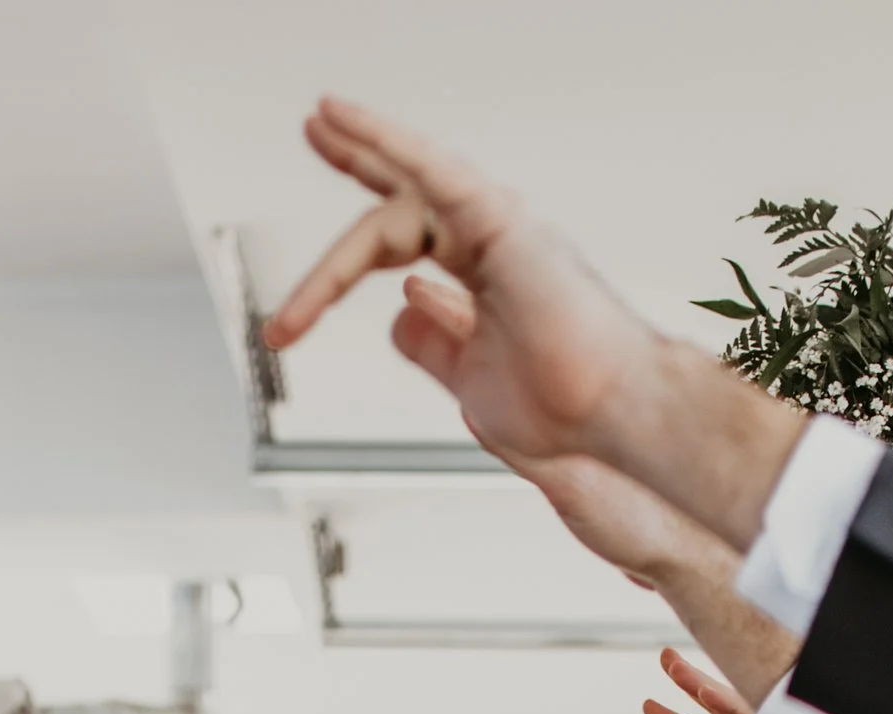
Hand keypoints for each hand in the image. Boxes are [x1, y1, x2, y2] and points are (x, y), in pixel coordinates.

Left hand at [267, 99, 660, 473]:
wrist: (604, 416)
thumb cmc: (557, 408)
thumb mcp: (470, 382)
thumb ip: (434, 345)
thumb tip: (397, 315)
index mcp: (480, 276)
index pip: (401, 250)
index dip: (340, 271)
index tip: (288, 323)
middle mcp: (487, 241)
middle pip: (404, 197)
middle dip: (358, 159)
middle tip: (316, 127)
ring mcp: (493, 227)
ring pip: (405, 195)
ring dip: (359, 155)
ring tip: (316, 124)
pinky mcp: (498, 221)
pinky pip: (433, 173)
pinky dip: (389, 143)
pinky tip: (347, 120)